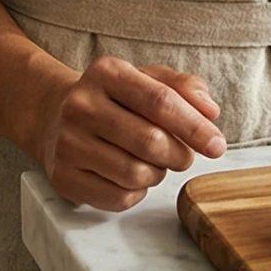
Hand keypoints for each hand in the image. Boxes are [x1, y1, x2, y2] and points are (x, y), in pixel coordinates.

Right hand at [26, 55, 226, 211]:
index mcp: (106, 72)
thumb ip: (184, 88)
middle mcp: (80, 104)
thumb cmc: (115, 99)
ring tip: (153, 162)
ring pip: (135, 174)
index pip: (160, 101)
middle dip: (179, 155)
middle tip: (183, 156)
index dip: (194, 127)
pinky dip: (137, 192)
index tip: (217, 146)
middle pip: (150, 141)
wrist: (53, 115)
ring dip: (157, 173)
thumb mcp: (147, 79)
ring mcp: (67, 142)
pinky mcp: (62, 177)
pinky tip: (131, 177)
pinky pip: (118, 198)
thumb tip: (210, 112)